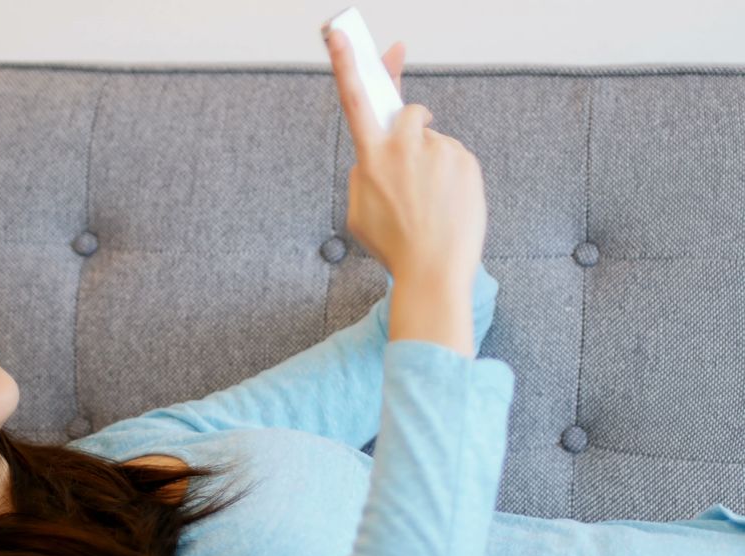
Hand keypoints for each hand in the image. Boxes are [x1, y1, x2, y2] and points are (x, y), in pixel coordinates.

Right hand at [325, 31, 485, 287]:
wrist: (434, 271)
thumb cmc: (394, 247)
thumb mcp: (358, 213)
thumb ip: (361, 175)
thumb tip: (374, 157)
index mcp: (371, 157)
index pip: (355, 99)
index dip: (346, 62)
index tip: (341, 32)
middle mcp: (405, 147)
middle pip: (409, 114)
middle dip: (411, 127)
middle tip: (413, 164)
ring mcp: (439, 151)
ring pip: (434, 142)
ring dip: (432, 163)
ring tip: (431, 206)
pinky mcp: (466, 161)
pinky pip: (456, 156)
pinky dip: (452, 176)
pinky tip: (447, 206)